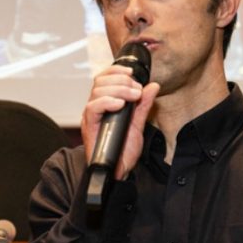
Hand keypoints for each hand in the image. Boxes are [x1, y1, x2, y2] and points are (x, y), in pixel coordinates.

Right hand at [81, 64, 160, 179]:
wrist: (118, 171)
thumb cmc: (123, 150)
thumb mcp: (138, 124)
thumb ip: (144, 105)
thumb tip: (153, 86)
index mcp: (105, 103)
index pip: (105, 77)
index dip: (117, 70)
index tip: (132, 73)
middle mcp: (96, 107)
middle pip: (100, 81)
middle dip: (121, 80)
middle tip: (136, 90)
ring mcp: (92, 116)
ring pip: (97, 91)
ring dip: (118, 89)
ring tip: (132, 97)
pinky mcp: (89, 126)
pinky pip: (93, 107)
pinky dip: (107, 102)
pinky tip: (120, 104)